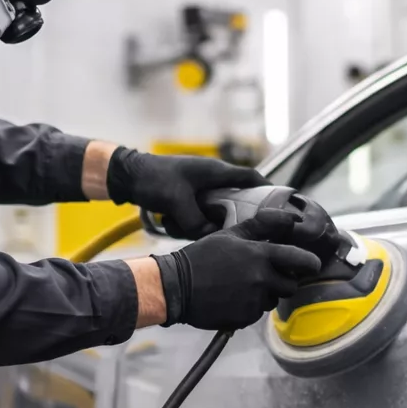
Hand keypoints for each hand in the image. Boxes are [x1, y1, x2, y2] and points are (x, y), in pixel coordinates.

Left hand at [107, 148, 266, 238]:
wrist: (128, 176)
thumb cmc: (153, 178)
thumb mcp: (176, 201)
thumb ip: (195, 221)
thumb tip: (209, 236)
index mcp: (214, 171)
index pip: (250, 178)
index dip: (266, 190)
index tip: (278, 205)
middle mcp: (210, 178)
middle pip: (235, 198)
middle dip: (234, 215)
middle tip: (238, 231)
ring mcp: (199, 188)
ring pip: (215, 209)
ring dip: (205, 221)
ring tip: (189, 224)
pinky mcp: (187, 197)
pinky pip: (198, 213)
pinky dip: (189, 222)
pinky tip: (173, 222)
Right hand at [151, 210, 320, 330]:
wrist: (176, 286)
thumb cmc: (203, 257)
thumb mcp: (231, 235)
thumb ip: (263, 226)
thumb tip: (292, 218)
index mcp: (260, 255)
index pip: (300, 260)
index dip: (310, 263)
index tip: (311, 265)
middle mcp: (261, 279)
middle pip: (291, 285)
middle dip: (285, 281)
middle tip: (270, 276)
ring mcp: (253, 300)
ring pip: (273, 300)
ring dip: (266, 294)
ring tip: (242, 285)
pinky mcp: (244, 318)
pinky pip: (257, 313)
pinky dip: (249, 307)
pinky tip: (232, 298)